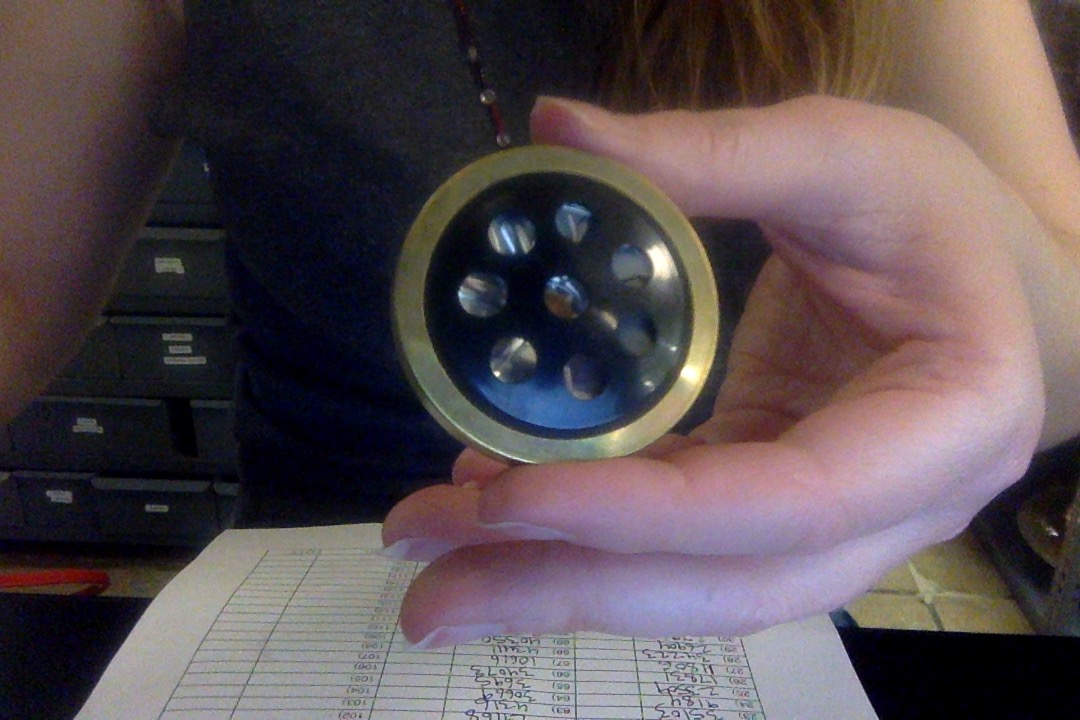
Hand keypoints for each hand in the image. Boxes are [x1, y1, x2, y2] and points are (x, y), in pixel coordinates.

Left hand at [382, 96, 1044, 647]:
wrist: (981, 276)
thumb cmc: (936, 211)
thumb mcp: (840, 155)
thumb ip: (707, 150)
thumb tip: (554, 127)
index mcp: (948, 422)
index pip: (785, 502)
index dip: (641, 512)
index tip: (503, 497)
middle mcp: (899, 511)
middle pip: (726, 586)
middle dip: (570, 588)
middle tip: (426, 589)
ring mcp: (835, 530)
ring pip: (696, 591)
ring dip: (560, 586)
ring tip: (436, 568)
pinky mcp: (774, 511)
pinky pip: (681, 549)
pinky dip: (589, 540)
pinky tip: (499, 512)